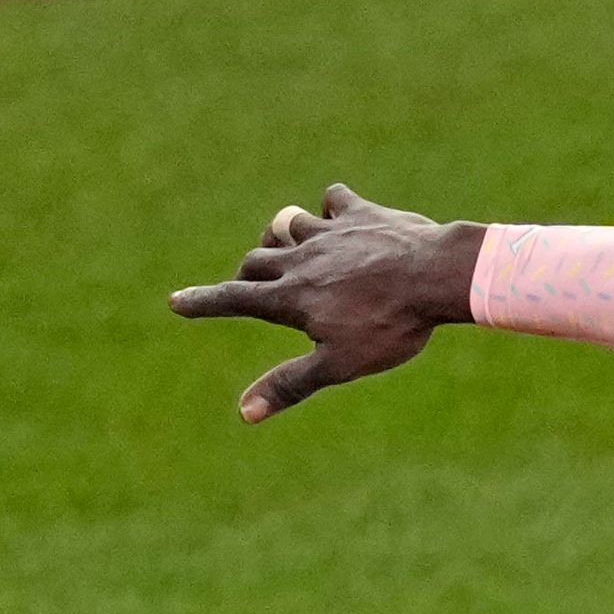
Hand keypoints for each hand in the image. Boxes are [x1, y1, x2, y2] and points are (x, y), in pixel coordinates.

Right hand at [168, 187, 481, 421]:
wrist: (437, 275)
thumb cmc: (391, 326)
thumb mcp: (340, 364)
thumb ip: (291, 384)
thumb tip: (244, 413)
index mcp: (290, 296)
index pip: (233, 299)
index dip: (203, 301)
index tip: (177, 301)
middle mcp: (301, 258)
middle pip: (257, 261)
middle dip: (247, 274)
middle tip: (247, 285)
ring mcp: (330, 232)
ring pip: (286, 224)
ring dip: (279, 236)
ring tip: (286, 249)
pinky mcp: (361, 214)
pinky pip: (333, 200)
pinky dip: (330, 207)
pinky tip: (338, 215)